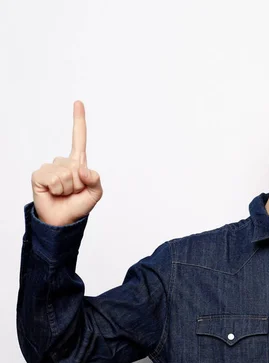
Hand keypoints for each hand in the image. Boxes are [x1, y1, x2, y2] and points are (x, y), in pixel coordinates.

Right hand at [31, 101, 102, 225]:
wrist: (63, 220)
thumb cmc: (78, 205)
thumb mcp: (95, 193)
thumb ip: (96, 180)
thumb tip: (83, 170)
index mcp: (78, 163)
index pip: (79, 139)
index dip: (78, 121)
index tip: (78, 102)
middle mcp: (63, 162)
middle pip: (76, 165)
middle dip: (79, 183)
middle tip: (73, 192)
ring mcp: (50, 168)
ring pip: (65, 173)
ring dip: (68, 187)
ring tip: (64, 193)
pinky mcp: (39, 175)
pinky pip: (53, 177)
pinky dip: (57, 188)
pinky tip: (53, 192)